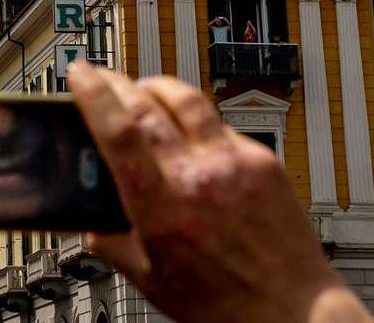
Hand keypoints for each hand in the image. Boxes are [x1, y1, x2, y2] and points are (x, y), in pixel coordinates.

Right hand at [68, 64, 369, 322]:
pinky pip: (221, 123)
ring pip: (187, 100)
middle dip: (117, 84)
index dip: (93, 94)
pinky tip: (190, 129)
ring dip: (156, 87)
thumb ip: (116, 246)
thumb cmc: (227, 306)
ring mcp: (234, 164)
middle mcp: (199, 178)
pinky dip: (196, 118)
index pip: (119, 131)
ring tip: (143, 89)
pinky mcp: (263, 161)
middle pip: (147, 106)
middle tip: (103, 78)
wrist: (293, 311)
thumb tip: (92, 224)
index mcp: (164, 211)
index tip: (80, 74)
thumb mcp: (153, 280)